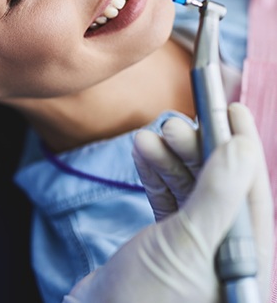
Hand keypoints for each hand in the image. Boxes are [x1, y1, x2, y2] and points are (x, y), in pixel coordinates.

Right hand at [63, 103, 272, 301]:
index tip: (231, 110)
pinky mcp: (167, 242)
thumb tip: (244, 146)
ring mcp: (195, 247)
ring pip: (190, 189)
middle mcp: (226, 253)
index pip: (253, 194)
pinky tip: (142, 153)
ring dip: (168, 160)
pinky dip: (154, 175)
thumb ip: (218, 195)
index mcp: (248, 263)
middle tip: (173, 123)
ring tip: (147, 137)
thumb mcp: (186, 244)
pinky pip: (167, 199)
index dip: (242, 148)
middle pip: (218, 187)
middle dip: (194, 151)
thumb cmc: (145, 299)